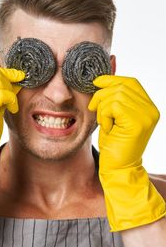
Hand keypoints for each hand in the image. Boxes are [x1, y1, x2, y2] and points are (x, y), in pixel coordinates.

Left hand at [88, 75, 165, 230]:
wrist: (118, 168)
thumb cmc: (114, 144)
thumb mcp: (114, 116)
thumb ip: (115, 98)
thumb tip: (103, 77)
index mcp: (148, 107)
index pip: (131, 82)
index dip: (112, 79)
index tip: (97, 83)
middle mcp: (151, 110)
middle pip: (121, 86)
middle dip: (102, 95)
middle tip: (95, 109)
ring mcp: (146, 116)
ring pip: (115, 95)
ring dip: (102, 109)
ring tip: (105, 123)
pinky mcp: (137, 123)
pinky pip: (113, 106)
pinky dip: (104, 116)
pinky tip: (107, 128)